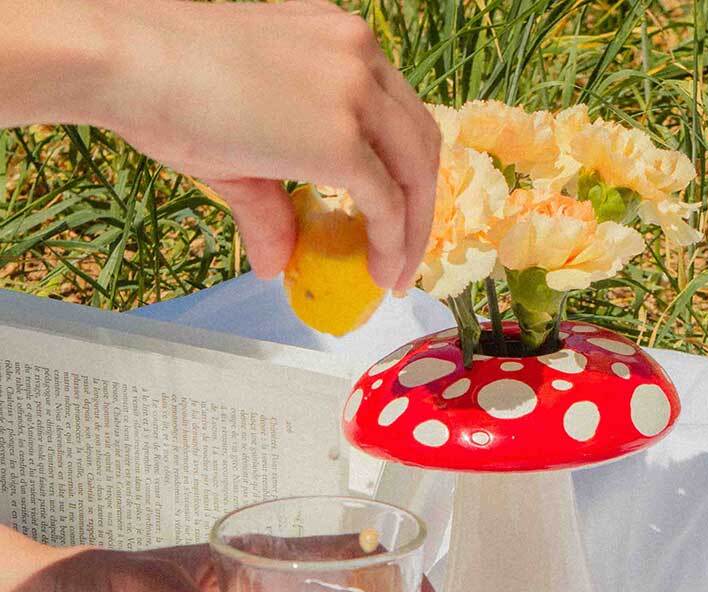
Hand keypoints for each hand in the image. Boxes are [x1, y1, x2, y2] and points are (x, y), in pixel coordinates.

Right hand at [97, 0, 439, 289]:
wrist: (126, 62)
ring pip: (416, 174)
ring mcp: (356, 93)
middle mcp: (358, 55)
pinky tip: (378, 271)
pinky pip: (388, 205)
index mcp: (339, 40)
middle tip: (404, 255)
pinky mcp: (344, 140)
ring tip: (393, 275)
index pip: (397, 112)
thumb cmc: (165, 88)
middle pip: (419, 142)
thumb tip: (272, 264)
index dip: (404, 170)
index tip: (397, 215)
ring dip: (413, 233)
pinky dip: (392, 243)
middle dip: (420, 206)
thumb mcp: (238, 145)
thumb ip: (272, 205)